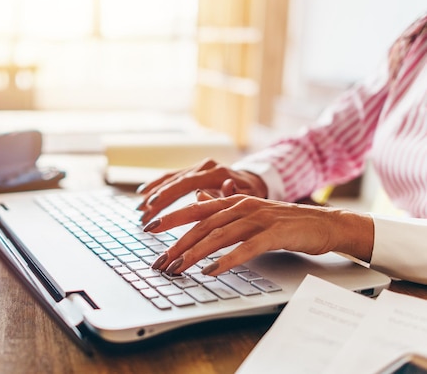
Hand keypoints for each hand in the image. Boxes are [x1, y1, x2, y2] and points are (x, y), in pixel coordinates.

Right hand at [136, 158, 267, 224]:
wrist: (255, 180)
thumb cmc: (253, 193)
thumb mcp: (249, 197)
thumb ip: (234, 194)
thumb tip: (224, 188)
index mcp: (216, 172)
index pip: (187, 182)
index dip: (168, 193)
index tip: (154, 204)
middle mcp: (204, 166)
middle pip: (174, 181)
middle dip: (156, 198)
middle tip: (142, 213)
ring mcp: (197, 167)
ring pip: (169, 178)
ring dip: (153, 193)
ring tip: (139, 208)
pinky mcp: (192, 171)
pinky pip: (171, 177)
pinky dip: (156, 185)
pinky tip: (143, 193)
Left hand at [144, 193, 374, 275]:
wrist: (323, 223)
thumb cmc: (284, 220)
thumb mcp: (250, 211)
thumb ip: (223, 206)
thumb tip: (198, 200)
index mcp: (233, 200)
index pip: (195, 208)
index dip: (170, 217)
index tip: (148, 227)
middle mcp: (242, 206)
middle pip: (202, 225)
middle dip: (177, 244)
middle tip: (159, 261)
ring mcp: (258, 218)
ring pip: (219, 236)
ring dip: (195, 254)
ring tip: (177, 268)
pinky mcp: (274, 233)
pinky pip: (245, 248)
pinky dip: (226, 260)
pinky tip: (211, 271)